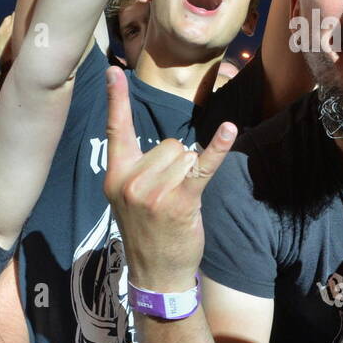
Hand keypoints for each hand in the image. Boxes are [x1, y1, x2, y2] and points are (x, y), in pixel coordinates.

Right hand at [104, 66, 236, 290]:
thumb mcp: (128, 197)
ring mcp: (155, 192)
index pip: (117, 130)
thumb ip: (140, 168)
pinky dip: (219, 148)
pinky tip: (229, 130)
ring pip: (187, 154)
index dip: (115, 99)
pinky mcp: (181, 201)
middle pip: (170, 143)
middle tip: (168, 197)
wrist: (156, 272)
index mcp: (116, 175)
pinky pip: (203, 166)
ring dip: (191, 174)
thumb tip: (175, 147)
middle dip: (177, 164)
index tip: (112, 70)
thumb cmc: (147, 230)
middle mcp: (131, 181)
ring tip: (179, 202)